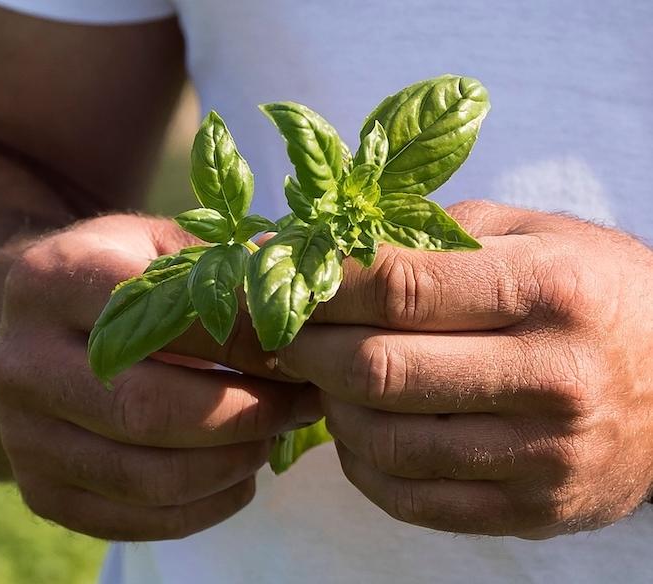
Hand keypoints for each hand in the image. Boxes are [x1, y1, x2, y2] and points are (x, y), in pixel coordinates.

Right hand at [0, 214, 318, 539]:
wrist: (38, 334)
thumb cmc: (115, 281)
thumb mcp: (156, 248)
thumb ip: (223, 268)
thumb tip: (307, 295)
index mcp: (52, 280)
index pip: (164, 319)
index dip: (246, 341)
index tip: (303, 351)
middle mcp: (21, 362)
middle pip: (151, 410)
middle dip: (247, 413)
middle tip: (302, 402)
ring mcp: (22, 435)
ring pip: (147, 476)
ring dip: (233, 464)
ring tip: (276, 434)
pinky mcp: (39, 491)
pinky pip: (134, 521)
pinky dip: (205, 507)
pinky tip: (239, 475)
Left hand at [277, 200, 652, 538]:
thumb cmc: (595, 293)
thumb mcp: (535, 235)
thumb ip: (437, 234)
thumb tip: (331, 245)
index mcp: (550, 289)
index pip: (401, 286)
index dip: (323, 281)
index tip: (281, 273)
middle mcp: (551, 377)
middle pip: (380, 369)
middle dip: (307, 346)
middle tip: (285, 328)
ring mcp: (542, 457)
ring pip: (385, 441)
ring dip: (330, 405)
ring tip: (322, 375)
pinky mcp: (530, 511)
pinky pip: (409, 499)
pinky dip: (360, 463)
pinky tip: (357, 429)